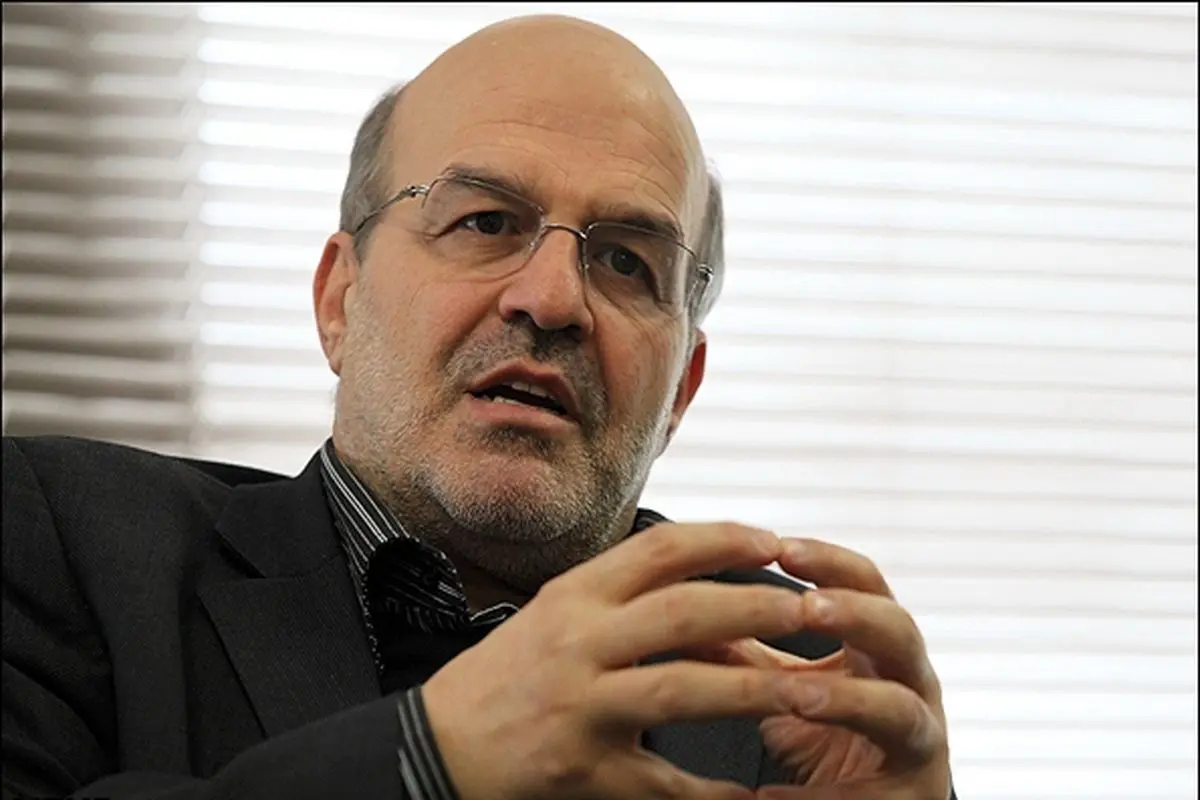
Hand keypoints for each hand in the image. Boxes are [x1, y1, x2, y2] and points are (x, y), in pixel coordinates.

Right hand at [422, 523, 833, 799]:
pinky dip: (713, 792)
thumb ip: (626, 606)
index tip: (776, 541)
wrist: (436, 747)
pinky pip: (664, 783)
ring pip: (684, 689)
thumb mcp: (556, 620)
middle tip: (815, 610)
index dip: (725, 538)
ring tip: (809, 690)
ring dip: (755, 687)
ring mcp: (581, 707)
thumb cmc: (505, 677)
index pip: (660, 549)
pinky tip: (753, 794)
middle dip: (759, 605)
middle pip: (685, 611)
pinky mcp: (583, 770)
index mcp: (573, 597)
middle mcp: (577, 643)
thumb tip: (718, 607)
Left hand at [695, 539, 950, 798]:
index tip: (782, 547)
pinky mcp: (911, 799)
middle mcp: (911, 685)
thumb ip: (745, 650)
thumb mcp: (785, 684)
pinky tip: (772, 796)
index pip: (866, 585)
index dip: (830, 562)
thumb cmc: (825, 735)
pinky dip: (824, 796)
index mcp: (877, 646)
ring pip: (900, 709)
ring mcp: (920, 742)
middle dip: (857, 615)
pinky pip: (875, 796)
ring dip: (851, 698)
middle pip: (901, 632)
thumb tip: (677, 607)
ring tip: (801, 694)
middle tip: (810, 607)